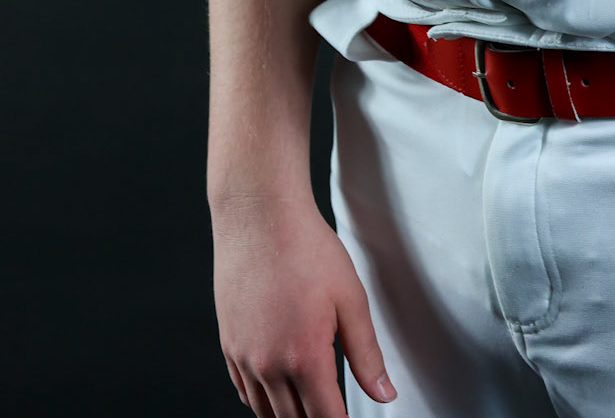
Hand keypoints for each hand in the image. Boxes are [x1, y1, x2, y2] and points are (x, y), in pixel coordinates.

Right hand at [212, 194, 394, 415]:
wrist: (259, 216)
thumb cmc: (306, 248)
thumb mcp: (351, 298)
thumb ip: (367, 354)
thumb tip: (385, 394)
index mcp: (304, 357)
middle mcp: (268, 366)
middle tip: (333, 411)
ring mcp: (243, 358)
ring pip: (266, 413)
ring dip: (289, 416)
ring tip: (310, 407)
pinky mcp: (228, 345)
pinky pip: (244, 392)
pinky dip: (262, 401)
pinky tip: (278, 393)